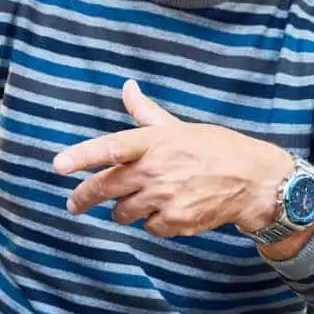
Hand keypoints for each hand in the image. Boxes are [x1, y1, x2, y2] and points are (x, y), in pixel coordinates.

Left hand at [52, 80, 293, 236]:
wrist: (255, 181)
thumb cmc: (215, 148)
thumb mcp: (179, 126)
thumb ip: (146, 112)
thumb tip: (127, 87)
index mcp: (155, 142)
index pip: (110, 148)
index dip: (81, 157)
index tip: (58, 166)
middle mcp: (157, 169)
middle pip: (106, 187)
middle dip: (83, 197)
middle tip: (73, 204)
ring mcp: (166, 198)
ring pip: (123, 212)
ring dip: (123, 209)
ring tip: (138, 201)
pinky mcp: (177, 221)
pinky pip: (148, 227)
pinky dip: (152, 221)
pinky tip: (167, 210)